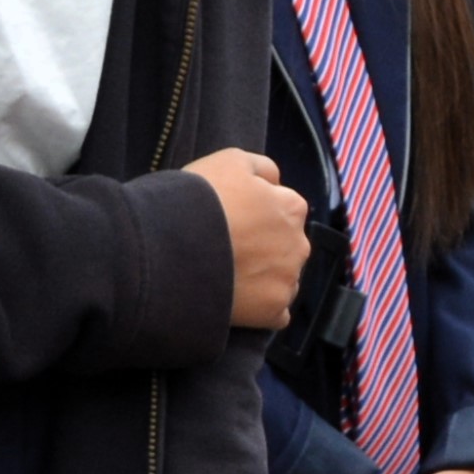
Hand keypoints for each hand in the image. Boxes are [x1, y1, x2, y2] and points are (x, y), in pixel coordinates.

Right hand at [188, 144, 309, 331]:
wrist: (175, 247)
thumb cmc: (202, 197)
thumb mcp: (231, 160)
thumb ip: (262, 168)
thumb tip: (276, 181)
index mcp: (292, 207)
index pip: (284, 208)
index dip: (257, 213)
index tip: (233, 219)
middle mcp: (299, 245)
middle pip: (286, 246)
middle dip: (265, 247)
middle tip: (229, 248)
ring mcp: (287, 282)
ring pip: (282, 279)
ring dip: (263, 278)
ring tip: (228, 275)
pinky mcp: (272, 313)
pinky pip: (274, 313)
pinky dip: (259, 309)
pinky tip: (236, 300)